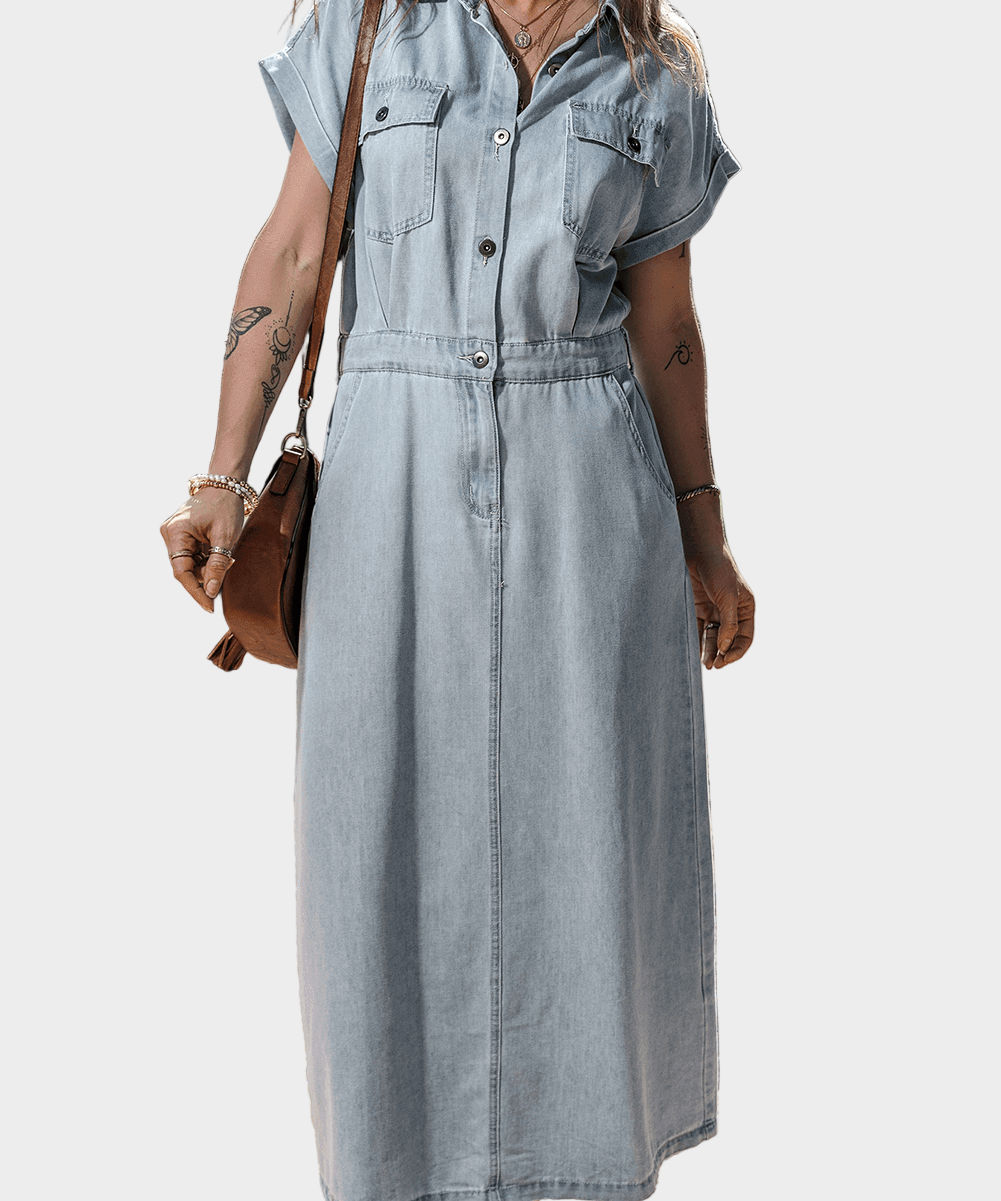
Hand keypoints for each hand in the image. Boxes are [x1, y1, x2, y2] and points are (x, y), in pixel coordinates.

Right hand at [160, 488, 244, 612]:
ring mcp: (174, 534)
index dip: (195, 592)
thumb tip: (210, 593)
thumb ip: (217, 566)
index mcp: (175, 532)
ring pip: (190, 564)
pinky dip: (207, 561)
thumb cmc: (226, 506)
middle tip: (226, 576)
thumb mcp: (226, 538)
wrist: (226, 484)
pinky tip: (221, 555)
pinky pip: (193, 556)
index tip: (209, 607)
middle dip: (205, 577)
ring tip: (227, 559)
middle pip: (185, 569)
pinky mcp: (182, 535)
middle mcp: (169, 534)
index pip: (181, 572)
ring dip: (208, 568)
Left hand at [686, 545, 754, 668]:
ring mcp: (714, 610)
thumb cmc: (719, 569)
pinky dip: (696, 640)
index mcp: (745, 609)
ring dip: (709, 651)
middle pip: (729, 640)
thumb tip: (726, 647)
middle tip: (714, 666)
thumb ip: (729, 623)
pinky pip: (698, 629)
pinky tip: (692, 651)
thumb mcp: (728, 597)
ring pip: (713, 637)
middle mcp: (731, 612)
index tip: (726, 660)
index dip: (737, 651)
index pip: (745, 637)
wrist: (699, 550)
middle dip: (722, 654)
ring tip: (704, 664)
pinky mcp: (698, 607)